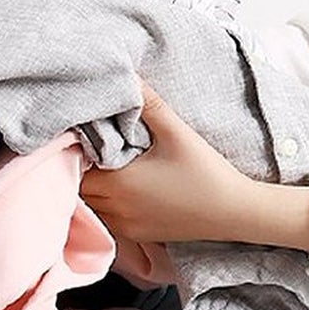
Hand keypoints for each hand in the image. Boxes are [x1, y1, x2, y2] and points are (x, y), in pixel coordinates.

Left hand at [79, 79, 308, 252]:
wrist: (232, 212)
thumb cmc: (205, 171)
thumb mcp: (176, 133)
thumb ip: (149, 104)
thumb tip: (129, 75)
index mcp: (118, 183)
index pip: (76, 169)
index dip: (75, 152)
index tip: (84, 136)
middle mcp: (115, 209)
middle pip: (78, 190)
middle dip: (80, 170)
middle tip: (91, 149)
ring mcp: (124, 225)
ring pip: (91, 207)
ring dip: (92, 190)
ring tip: (105, 168)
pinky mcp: (136, 235)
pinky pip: (108, 220)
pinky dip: (107, 205)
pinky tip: (122, 190)